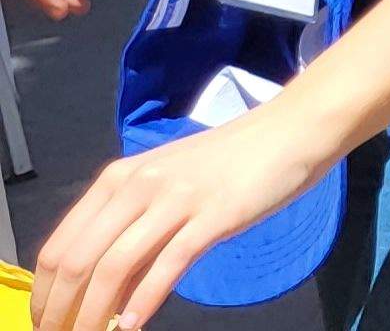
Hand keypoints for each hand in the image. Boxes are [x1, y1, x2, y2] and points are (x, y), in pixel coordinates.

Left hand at [34, 101, 349, 330]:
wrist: (292, 130)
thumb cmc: (232, 160)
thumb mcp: (169, 186)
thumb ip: (136, 227)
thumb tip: (111, 286)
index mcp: (118, 179)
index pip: (61, 245)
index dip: (45, 291)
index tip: (47, 319)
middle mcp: (137, 187)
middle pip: (79, 260)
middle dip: (62, 308)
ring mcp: (176, 200)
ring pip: (114, 266)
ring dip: (94, 313)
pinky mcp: (214, 216)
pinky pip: (168, 264)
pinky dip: (145, 301)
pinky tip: (133, 324)